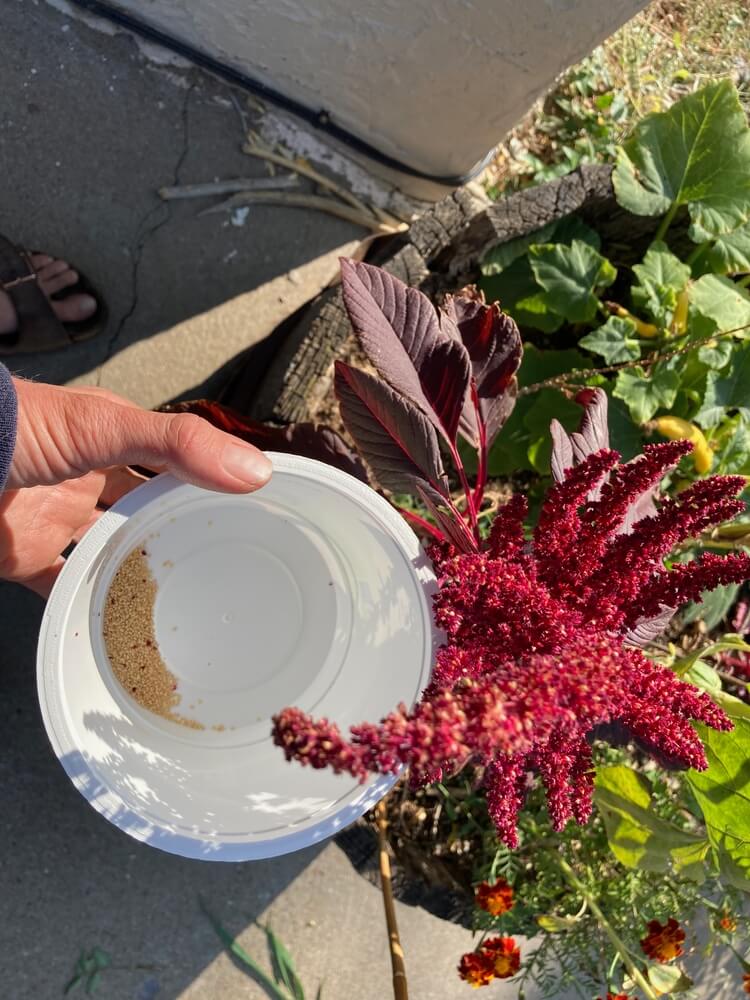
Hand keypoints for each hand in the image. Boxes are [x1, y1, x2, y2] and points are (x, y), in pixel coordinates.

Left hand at [0, 379, 271, 595]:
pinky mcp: (28, 554)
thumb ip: (179, 445)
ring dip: (137, 568)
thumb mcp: (110, 425)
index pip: (171, 462)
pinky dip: (86, 602)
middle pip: (143, 508)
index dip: (208, 481)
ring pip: (108, 548)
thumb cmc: (20, 428)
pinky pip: (63, 583)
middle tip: (222, 562)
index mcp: (111, 442)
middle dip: (177, 530)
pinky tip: (120, 621)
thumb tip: (255, 471)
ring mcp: (58, 519)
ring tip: (184, 599)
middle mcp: (87, 481)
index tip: (250, 510)